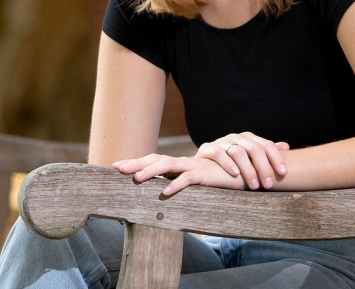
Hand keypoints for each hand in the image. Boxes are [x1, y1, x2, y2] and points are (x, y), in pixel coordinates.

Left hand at [112, 154, 247, 195]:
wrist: (239, 172)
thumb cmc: (213, 179)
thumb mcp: (191, 182)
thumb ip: (177, 183)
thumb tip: (157, 195)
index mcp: (176, 165)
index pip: (151, 160)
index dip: (134, 162)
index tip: (115, 165)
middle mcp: (181, 163)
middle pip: (154, 159)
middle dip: (135, 163)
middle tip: (117, 168)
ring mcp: (192, 167)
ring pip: (168, 165)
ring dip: (151, 171)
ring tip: (136, 178)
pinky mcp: (203, 175)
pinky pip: (188, 179)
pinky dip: (176, 184)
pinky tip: (165, 193)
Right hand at [195, 132, 288, 189]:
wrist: (203, 165)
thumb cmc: (232, 164)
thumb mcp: (250, 159)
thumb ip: (266, 153)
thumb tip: (287, 146)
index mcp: (249, 138)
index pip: (267, 145)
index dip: (276, 158)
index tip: (283, 173)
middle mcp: (236, 137)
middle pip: (255, 149)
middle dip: (264, 167)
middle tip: (269, 185)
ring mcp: (221, 141)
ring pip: (238, 151)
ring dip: (248, 170)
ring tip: (254, 185)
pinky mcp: (207, 148)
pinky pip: (218, 153)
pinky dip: (228, 164)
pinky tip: (235, 174)